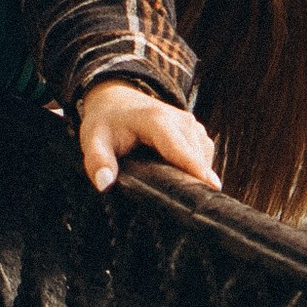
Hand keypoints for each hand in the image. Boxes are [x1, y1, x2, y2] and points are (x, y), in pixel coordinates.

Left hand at [76, 80, 216, 194]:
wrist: (117, 98)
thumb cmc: (106, 122)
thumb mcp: (93, 139)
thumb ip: (97, 161)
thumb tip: (104, 183)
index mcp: (156, 121)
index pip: (180, 149)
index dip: (196, 169)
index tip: (213, 188)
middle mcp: (180, 120)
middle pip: (196, 157)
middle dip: (195, 181)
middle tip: (187, 208)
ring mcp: (191, 124)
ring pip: (204, 157)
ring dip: (196, 176)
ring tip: (182, 196)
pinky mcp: (195, 131)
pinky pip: (204, 154)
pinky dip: (197, 169)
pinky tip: (181, 180)